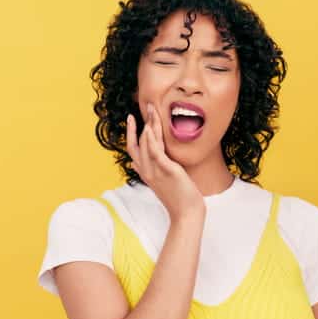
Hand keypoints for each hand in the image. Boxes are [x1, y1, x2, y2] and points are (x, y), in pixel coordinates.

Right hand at [126, 103, 204, 220]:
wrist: (186, 213)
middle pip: (138, 142)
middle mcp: (146, 170)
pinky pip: (156, 152)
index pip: (132, 148)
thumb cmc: (176, 198)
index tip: (132, 118)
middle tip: (147, 105)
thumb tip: (135, 164)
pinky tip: (152, 127)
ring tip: (152, 109)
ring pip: (147, 143)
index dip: (131, 132)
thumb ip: (147, 171)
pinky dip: (152, 139)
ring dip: (149, 124)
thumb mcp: (158, 182)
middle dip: (141, 122)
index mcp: (144, 171)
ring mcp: (155, 171)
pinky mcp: (167, 171)